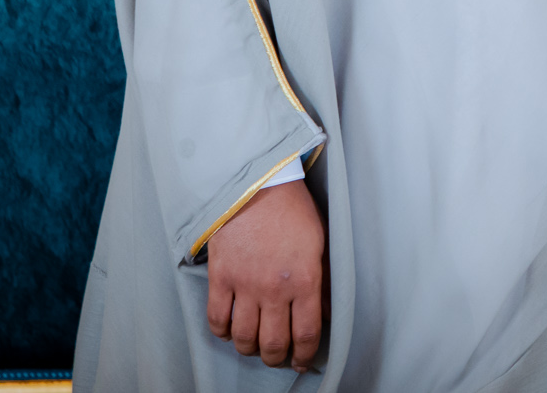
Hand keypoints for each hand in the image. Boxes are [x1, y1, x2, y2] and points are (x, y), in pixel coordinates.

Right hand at [206, 180, 325, 370]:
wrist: (258, 184)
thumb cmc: (293, 211)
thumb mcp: (321, 244)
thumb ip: (324, 281)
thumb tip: (329, 311)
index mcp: (305, 280)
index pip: (305, 333)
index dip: (304, 355)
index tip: (301, 361)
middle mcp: (274, 288)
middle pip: (273, 343)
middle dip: (276, 358)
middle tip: (277, 356)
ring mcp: (245, 284)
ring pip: (244, 338)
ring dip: (249, 349)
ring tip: (254, 346)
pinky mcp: (221, 276)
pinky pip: (217, 319)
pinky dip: (222, 332)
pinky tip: (230, 330)